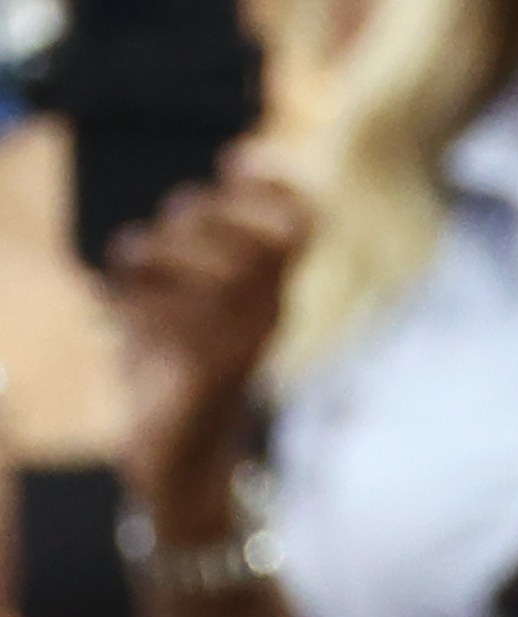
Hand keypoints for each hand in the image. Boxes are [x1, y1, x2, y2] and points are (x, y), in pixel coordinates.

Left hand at [105, 160, 310, 541]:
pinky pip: (167, 314)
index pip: (301, 225)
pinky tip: (118, 308)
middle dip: (194, 220)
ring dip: (155, 256)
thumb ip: (208, 232)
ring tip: (132, 274)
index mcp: (271, 292)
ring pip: (206, 270)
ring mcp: (238, 347)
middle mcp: (267, 317)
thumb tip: (239, 160)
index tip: (235, 165)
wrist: (178, 456)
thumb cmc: (181, 363)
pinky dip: (132, 301)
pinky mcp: (203, 376)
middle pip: (248, 238)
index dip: (271, 187)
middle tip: (158, 241)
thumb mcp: (195, 289)